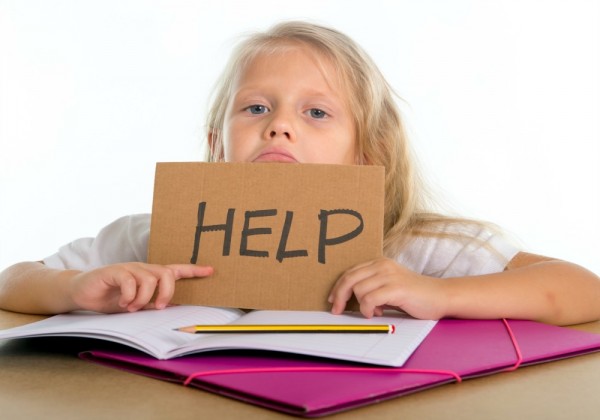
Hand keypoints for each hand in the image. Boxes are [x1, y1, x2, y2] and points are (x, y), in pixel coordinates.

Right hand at [68, 262, 212, 312]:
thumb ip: (152, 302)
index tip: (210, 271)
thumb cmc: (111, 297)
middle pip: (166, 273)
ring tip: (132, 308)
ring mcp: (128, 268)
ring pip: (149, 278)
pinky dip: (129, 295)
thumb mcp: (136, 303)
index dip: (193, 270)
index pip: (176, 270)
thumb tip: (174, 307)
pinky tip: (122, 303)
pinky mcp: (113, 271)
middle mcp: (142, 269)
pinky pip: (129, 280)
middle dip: (167, 292)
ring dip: (144, 298)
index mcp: (150, 275)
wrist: (82, 292)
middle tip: (158, 307)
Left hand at [328, 258, 447, 319]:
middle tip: (337, 311)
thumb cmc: (414, 294)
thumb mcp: (389, 286)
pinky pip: (370, 299)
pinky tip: (377, 313)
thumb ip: (372, 286)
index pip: (350, 272)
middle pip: (349, 278)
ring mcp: (390, 275)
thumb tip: (348, 298)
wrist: (441, 296)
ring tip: (374, 311)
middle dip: (340, 296)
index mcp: (379, 263)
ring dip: (361, 305)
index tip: (333, 300)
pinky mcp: (396, 288)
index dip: (338, 287)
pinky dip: (368, 309)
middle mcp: (383, 266)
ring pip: (359, 289)